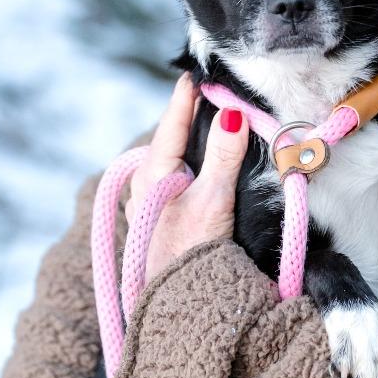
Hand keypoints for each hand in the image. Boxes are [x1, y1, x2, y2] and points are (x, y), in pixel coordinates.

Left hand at [125, 72, 248, 283]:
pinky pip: (177, 175)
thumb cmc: (191, 251)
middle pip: (172, 136)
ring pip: (174, 157)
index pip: (172, 120)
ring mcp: (150, 201)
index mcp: (154, 172)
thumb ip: (224, 155)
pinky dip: (194, 161)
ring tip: (213, 119)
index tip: (198, 71)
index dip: (187, 95)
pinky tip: (208, 163)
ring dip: (193, 138)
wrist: (179, 306)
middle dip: (192, 113)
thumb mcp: (213, 198)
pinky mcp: (160, 218)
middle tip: (212, 89)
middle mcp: (146, 182)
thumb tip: (231, 112)